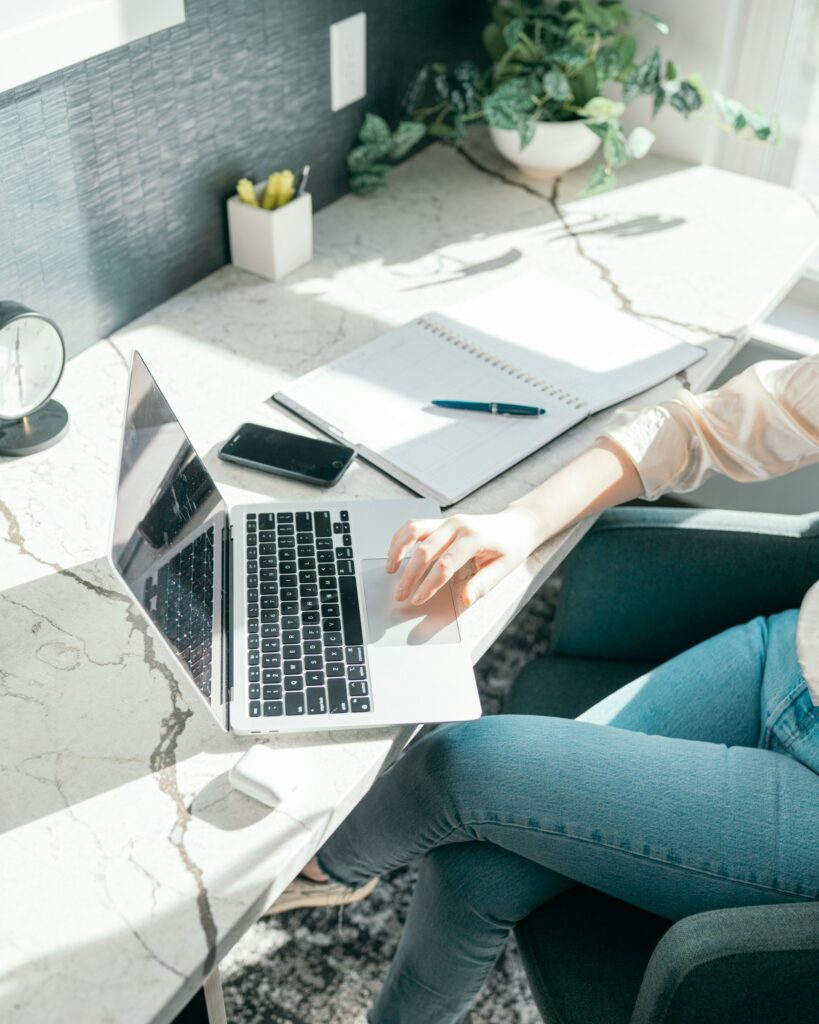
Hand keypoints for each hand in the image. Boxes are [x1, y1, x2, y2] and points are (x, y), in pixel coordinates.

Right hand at [386, 507, 540, 606]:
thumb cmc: (511, 547)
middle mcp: (458, 525)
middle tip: (401, 595)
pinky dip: (401, 538)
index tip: (418, 599)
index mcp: (474, 538)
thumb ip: (483, 584)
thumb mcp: (504, 569)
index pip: (445, 564)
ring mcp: (448, 520)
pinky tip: (396, 554)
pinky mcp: (442, 521)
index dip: (429, 584)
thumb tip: (466, 600)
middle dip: (410, 575)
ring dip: (398, 550)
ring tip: (390, 570)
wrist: (516, 524)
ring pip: (414, 530)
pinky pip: (415, 526)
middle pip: (425, 550)